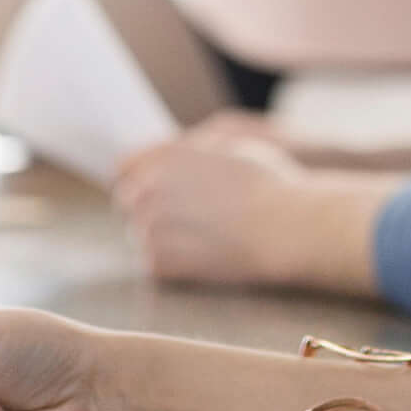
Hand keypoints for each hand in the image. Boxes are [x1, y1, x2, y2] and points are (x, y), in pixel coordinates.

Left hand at [115, 121, 313, 283]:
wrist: (285, 228)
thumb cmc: (270, 184)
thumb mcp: (233, 146)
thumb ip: (195, 151)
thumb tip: (180, 156)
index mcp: (164, 157)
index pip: (125, 166)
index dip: (136, 176)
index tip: (150, 188)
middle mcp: (149, 187)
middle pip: (126, 200)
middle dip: (145, 207)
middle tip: (179, 218)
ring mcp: (151, 226)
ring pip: (138, 233)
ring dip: (158, 236)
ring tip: (196, 240)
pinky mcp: (161, 260)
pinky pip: (151, 262)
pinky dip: (168, 263)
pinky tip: (197, 258)